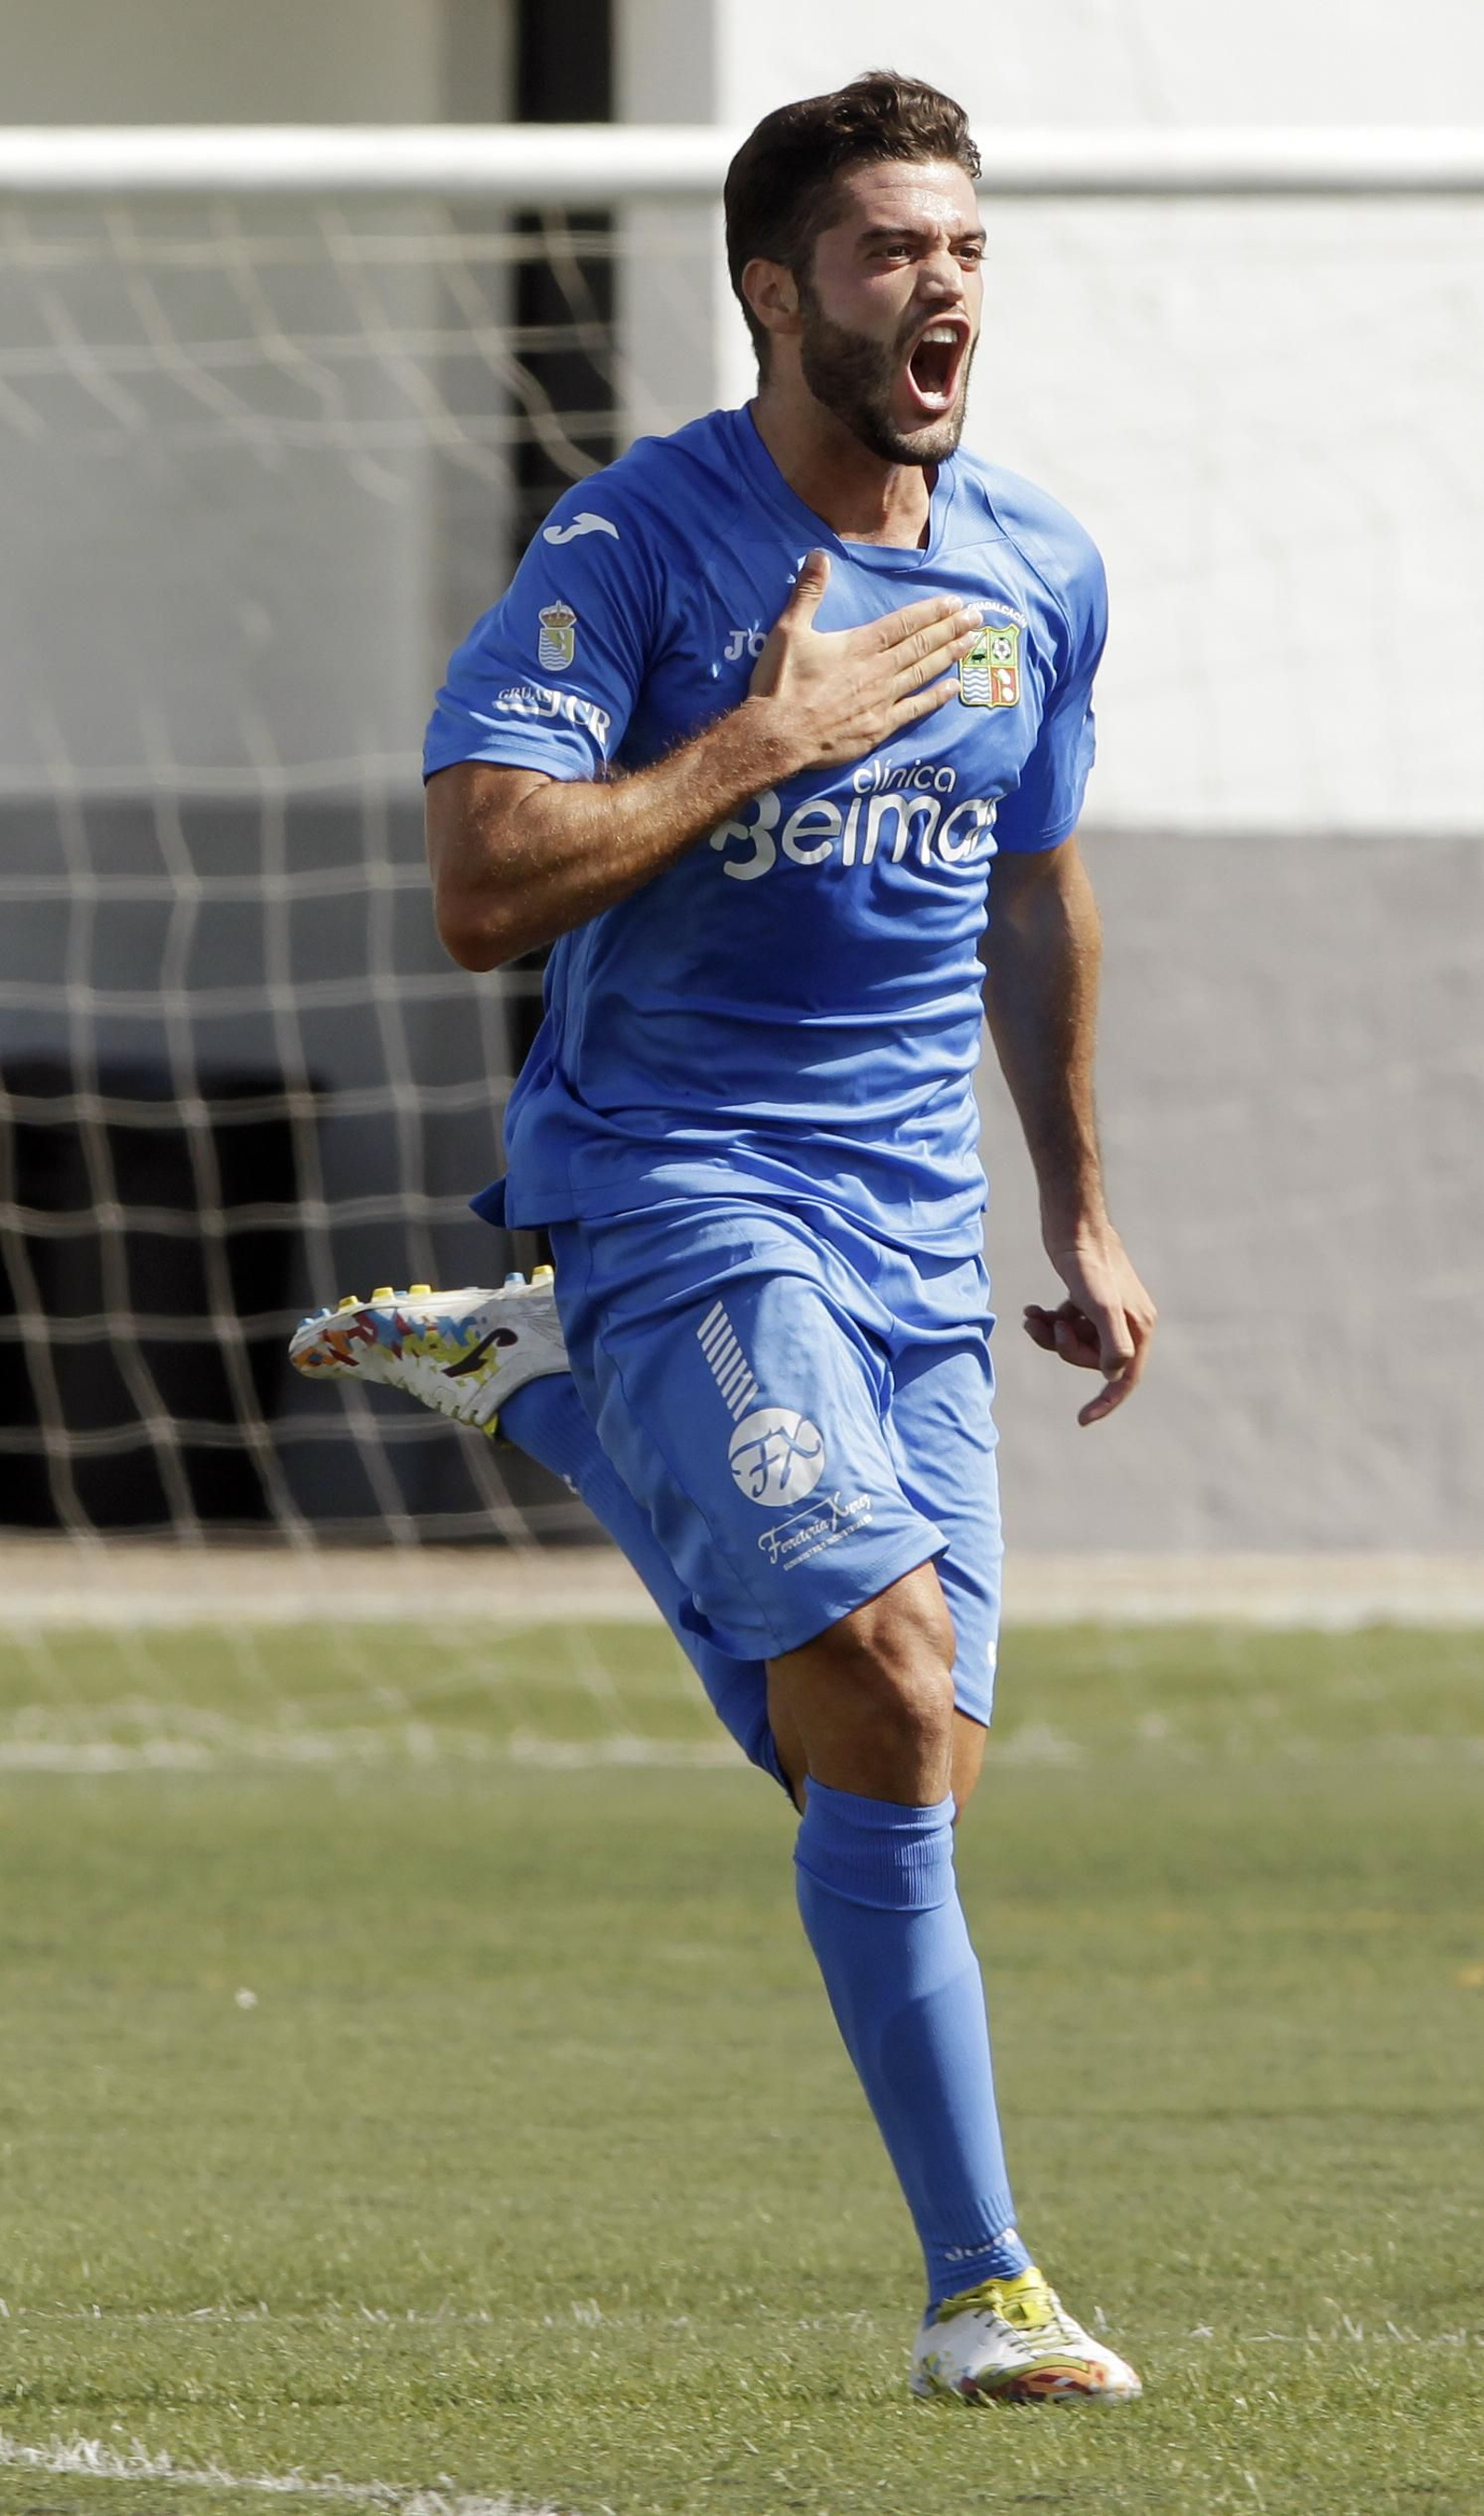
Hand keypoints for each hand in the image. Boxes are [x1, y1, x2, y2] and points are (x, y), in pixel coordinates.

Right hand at [746, 551, 981, 774]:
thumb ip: (807, 593)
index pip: (904, 623)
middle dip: (951, 629)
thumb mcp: (788, 631)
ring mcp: (882, 700)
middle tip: (977, 617)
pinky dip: (936, 698)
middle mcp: (878, 670)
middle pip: (922, 645)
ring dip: (950, 656)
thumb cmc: (781, 683)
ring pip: (924, 673)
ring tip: (972, 642)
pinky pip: (915, 710)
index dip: (931, 611)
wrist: (778, 735)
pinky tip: (954, 688)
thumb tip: (818, 555)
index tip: (954, 602)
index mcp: (859, 646)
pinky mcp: (879, 727)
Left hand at [1023, 1223, 1156, 1427]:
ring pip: (1075, 1342)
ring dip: (1050, 1335)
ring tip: (1032, 1319)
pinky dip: (1047, 1321)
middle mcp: (1126, 1321)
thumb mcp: (1101, 1304)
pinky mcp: (1085, 1299)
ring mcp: (1105, 1310)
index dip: (1105, 1402)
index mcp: (1138, 1326)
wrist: (1071, 1222)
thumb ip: (1113, 1342)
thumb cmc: (1087, 1261)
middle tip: (1050, 1328)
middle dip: (1066, 1349)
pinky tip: (1031, 1311)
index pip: (1125, 1377)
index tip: (1081, 1420)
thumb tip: (1113, 1374)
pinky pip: (1067, 1325)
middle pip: (1094, 1359)